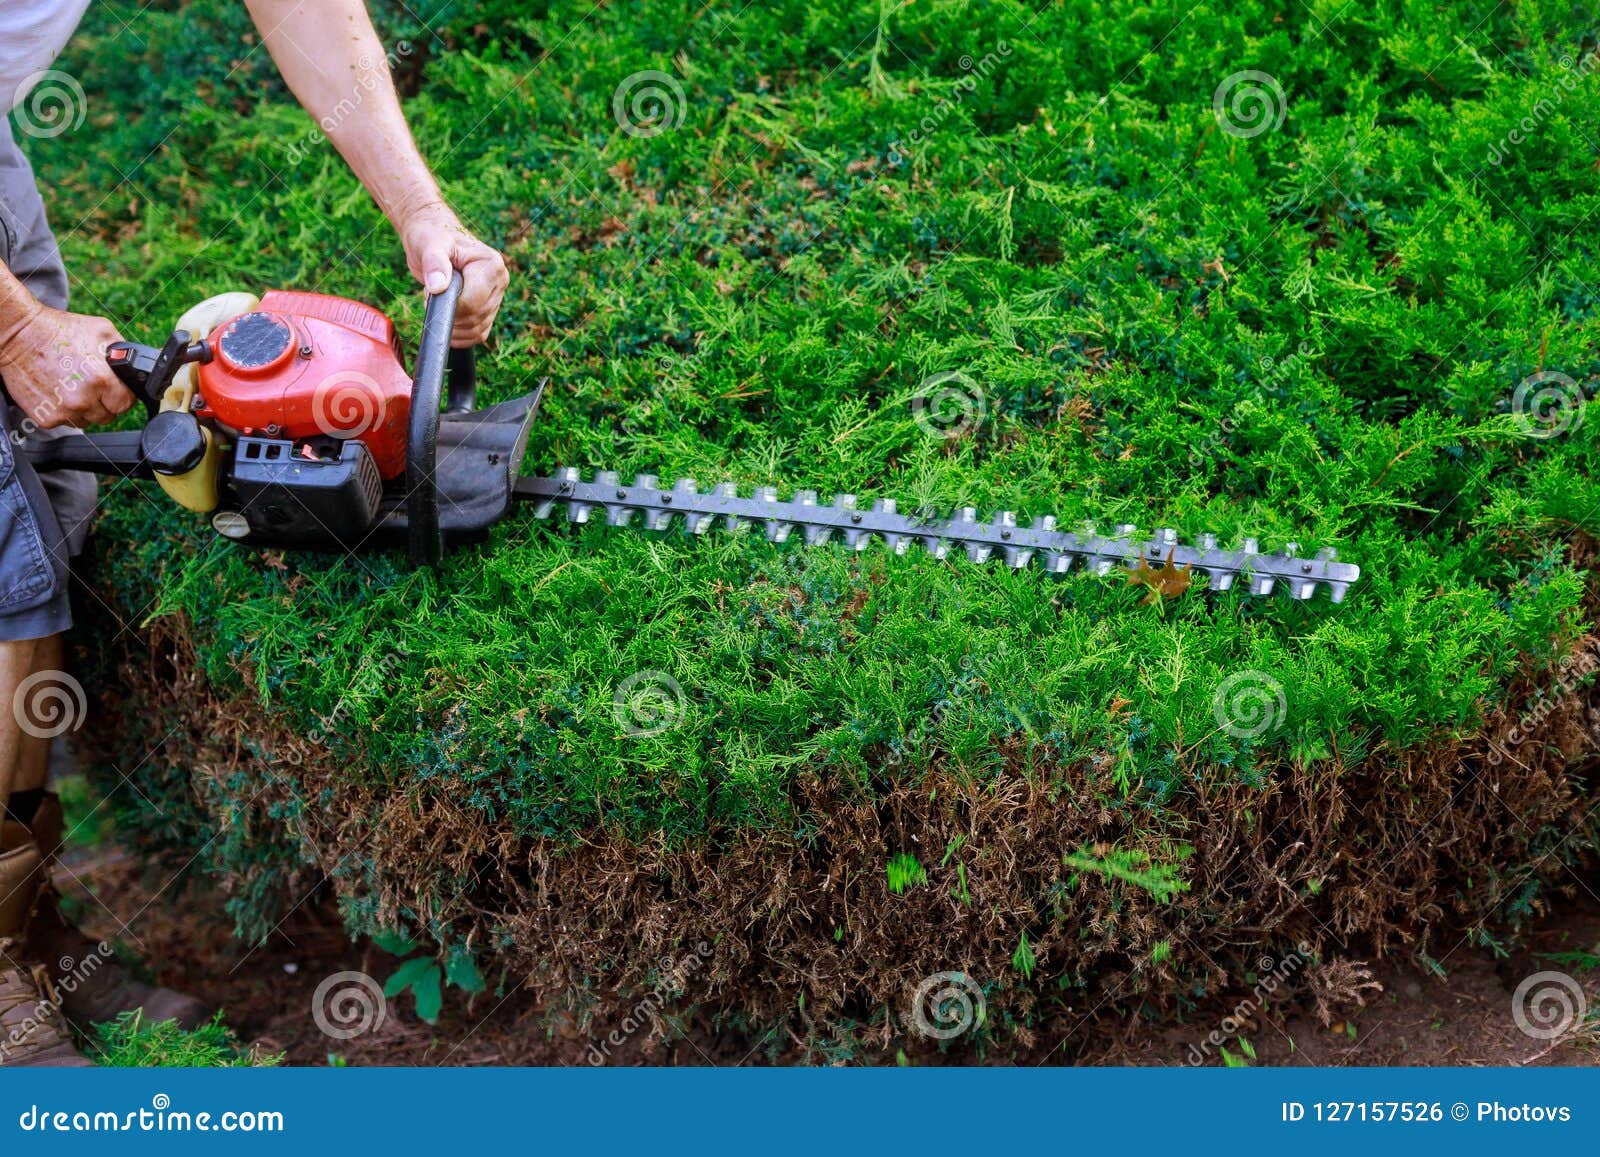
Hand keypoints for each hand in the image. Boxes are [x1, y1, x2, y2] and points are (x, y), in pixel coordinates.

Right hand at [0, 304, 134, 428]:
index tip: (115, 389)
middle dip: (104, 403)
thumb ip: (124, 352)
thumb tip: (136, 366)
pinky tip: (58, 392)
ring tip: (73, 387)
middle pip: (108, 416)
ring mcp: (64, 411)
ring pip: (87, 421)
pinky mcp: (46, 417)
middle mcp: (83, 399)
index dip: (122, 395)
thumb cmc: (58, 331)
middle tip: (91, 386)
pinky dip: (64, 411)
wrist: (19, 335)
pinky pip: (65, 422)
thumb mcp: (102, 331)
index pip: (126, 404)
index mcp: (101, 380)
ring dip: (84, 409)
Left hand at [398, 203, 508, 346]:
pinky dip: (459, 334)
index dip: (449, 305)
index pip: (473, 302)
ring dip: (452, 324)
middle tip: (432, 293)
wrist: (434, 237)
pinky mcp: (489, 311)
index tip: (432, 290)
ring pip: (477, 330)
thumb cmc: (431, 237)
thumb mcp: (429, 244)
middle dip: (448, 313)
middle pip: (475, 318)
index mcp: (492, 266)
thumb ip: (434, 263)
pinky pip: (478, 334)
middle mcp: (500, 283)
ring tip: (440, 298)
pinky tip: (445, 317)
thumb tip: (437, 287)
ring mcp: (496, 298)